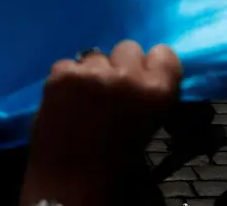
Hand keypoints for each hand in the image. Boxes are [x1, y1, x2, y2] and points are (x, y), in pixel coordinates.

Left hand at [20, 41, 182, 205]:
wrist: (72, 178)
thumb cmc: (115, 160)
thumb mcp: (147, 125)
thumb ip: (146, 93)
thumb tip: (140, 72)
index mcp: (157, 92)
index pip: (164, 53)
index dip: (151, 63)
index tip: (143, 73)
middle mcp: (128, 76)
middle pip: (127, 47)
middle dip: (119, 64)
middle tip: (109, 88)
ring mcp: (93, 72)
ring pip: (94, 54)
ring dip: (90, 71)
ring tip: (83, 97)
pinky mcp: (63, 73)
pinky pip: (67, 64)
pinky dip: (66, 79)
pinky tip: (64, 100)